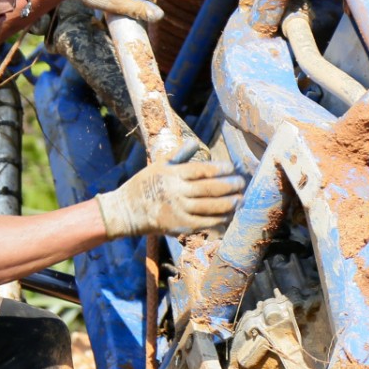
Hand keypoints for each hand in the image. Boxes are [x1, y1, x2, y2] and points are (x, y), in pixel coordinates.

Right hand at [95, 139, 244, 236]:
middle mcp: (177, 192)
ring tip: (240, 199)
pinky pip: (204, 222)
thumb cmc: (143, 185)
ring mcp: (179, 210)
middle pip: (210, 189)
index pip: (202, 170)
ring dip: (228, 203)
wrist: (126, 211)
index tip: (232, 168)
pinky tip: (228, 215)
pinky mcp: (179, 226)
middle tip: (241, 183)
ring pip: (210, 207)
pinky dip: (218, 219)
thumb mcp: (158, 165)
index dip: (221, 169)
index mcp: (173, 174)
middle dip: (229, 186)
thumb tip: (195, 143)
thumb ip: (179, 155)